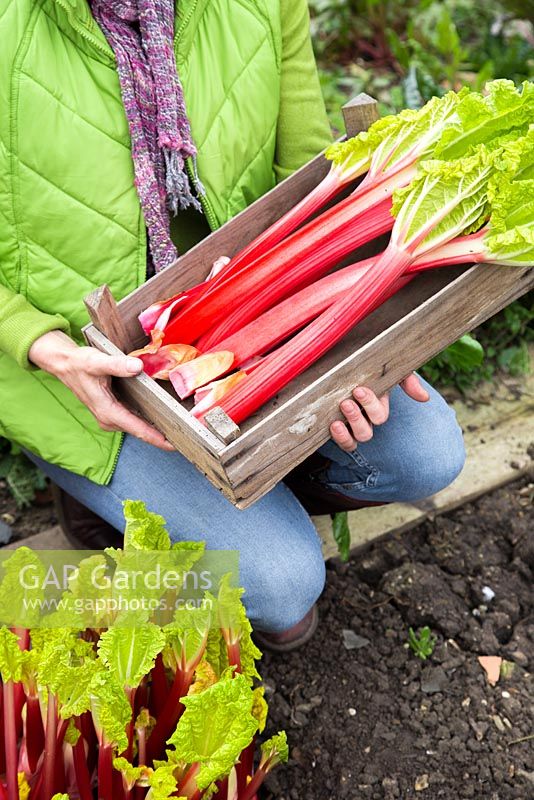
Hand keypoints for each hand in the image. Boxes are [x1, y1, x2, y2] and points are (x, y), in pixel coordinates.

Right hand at [29, 330, 173, 450]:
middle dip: (163, 435)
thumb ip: (117, 365)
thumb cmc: (80, 364)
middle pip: (141, 431)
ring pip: (139, 427)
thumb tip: (138, 368)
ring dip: (158, 429)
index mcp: (108, 411)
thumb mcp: (97, 361)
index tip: (175, 445)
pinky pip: (135, 420)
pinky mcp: (114, 412)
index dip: (157, 438)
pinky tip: (165, 416)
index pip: (138, 429)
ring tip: (182, 429)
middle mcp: (110, 419)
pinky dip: (149, 420)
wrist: (66, 364)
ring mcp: (112, 417)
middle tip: (188, 437)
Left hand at [330, 374, 429, 451]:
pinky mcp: (339, 432)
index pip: (379, 415)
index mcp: (377, 406)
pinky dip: (341, 439)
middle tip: (347, 402)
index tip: (359, 390)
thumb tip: (424, 398)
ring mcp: (352, 428)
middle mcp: (366, 420)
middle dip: (357, 418)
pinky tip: (333, 426)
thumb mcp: (388, 370)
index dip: (370, 405)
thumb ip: (407, 380)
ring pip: (359, 438)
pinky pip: (346, 444)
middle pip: (367, 431)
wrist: (344, 365)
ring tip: (340, 414)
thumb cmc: (368, 368)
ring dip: (349, 429)